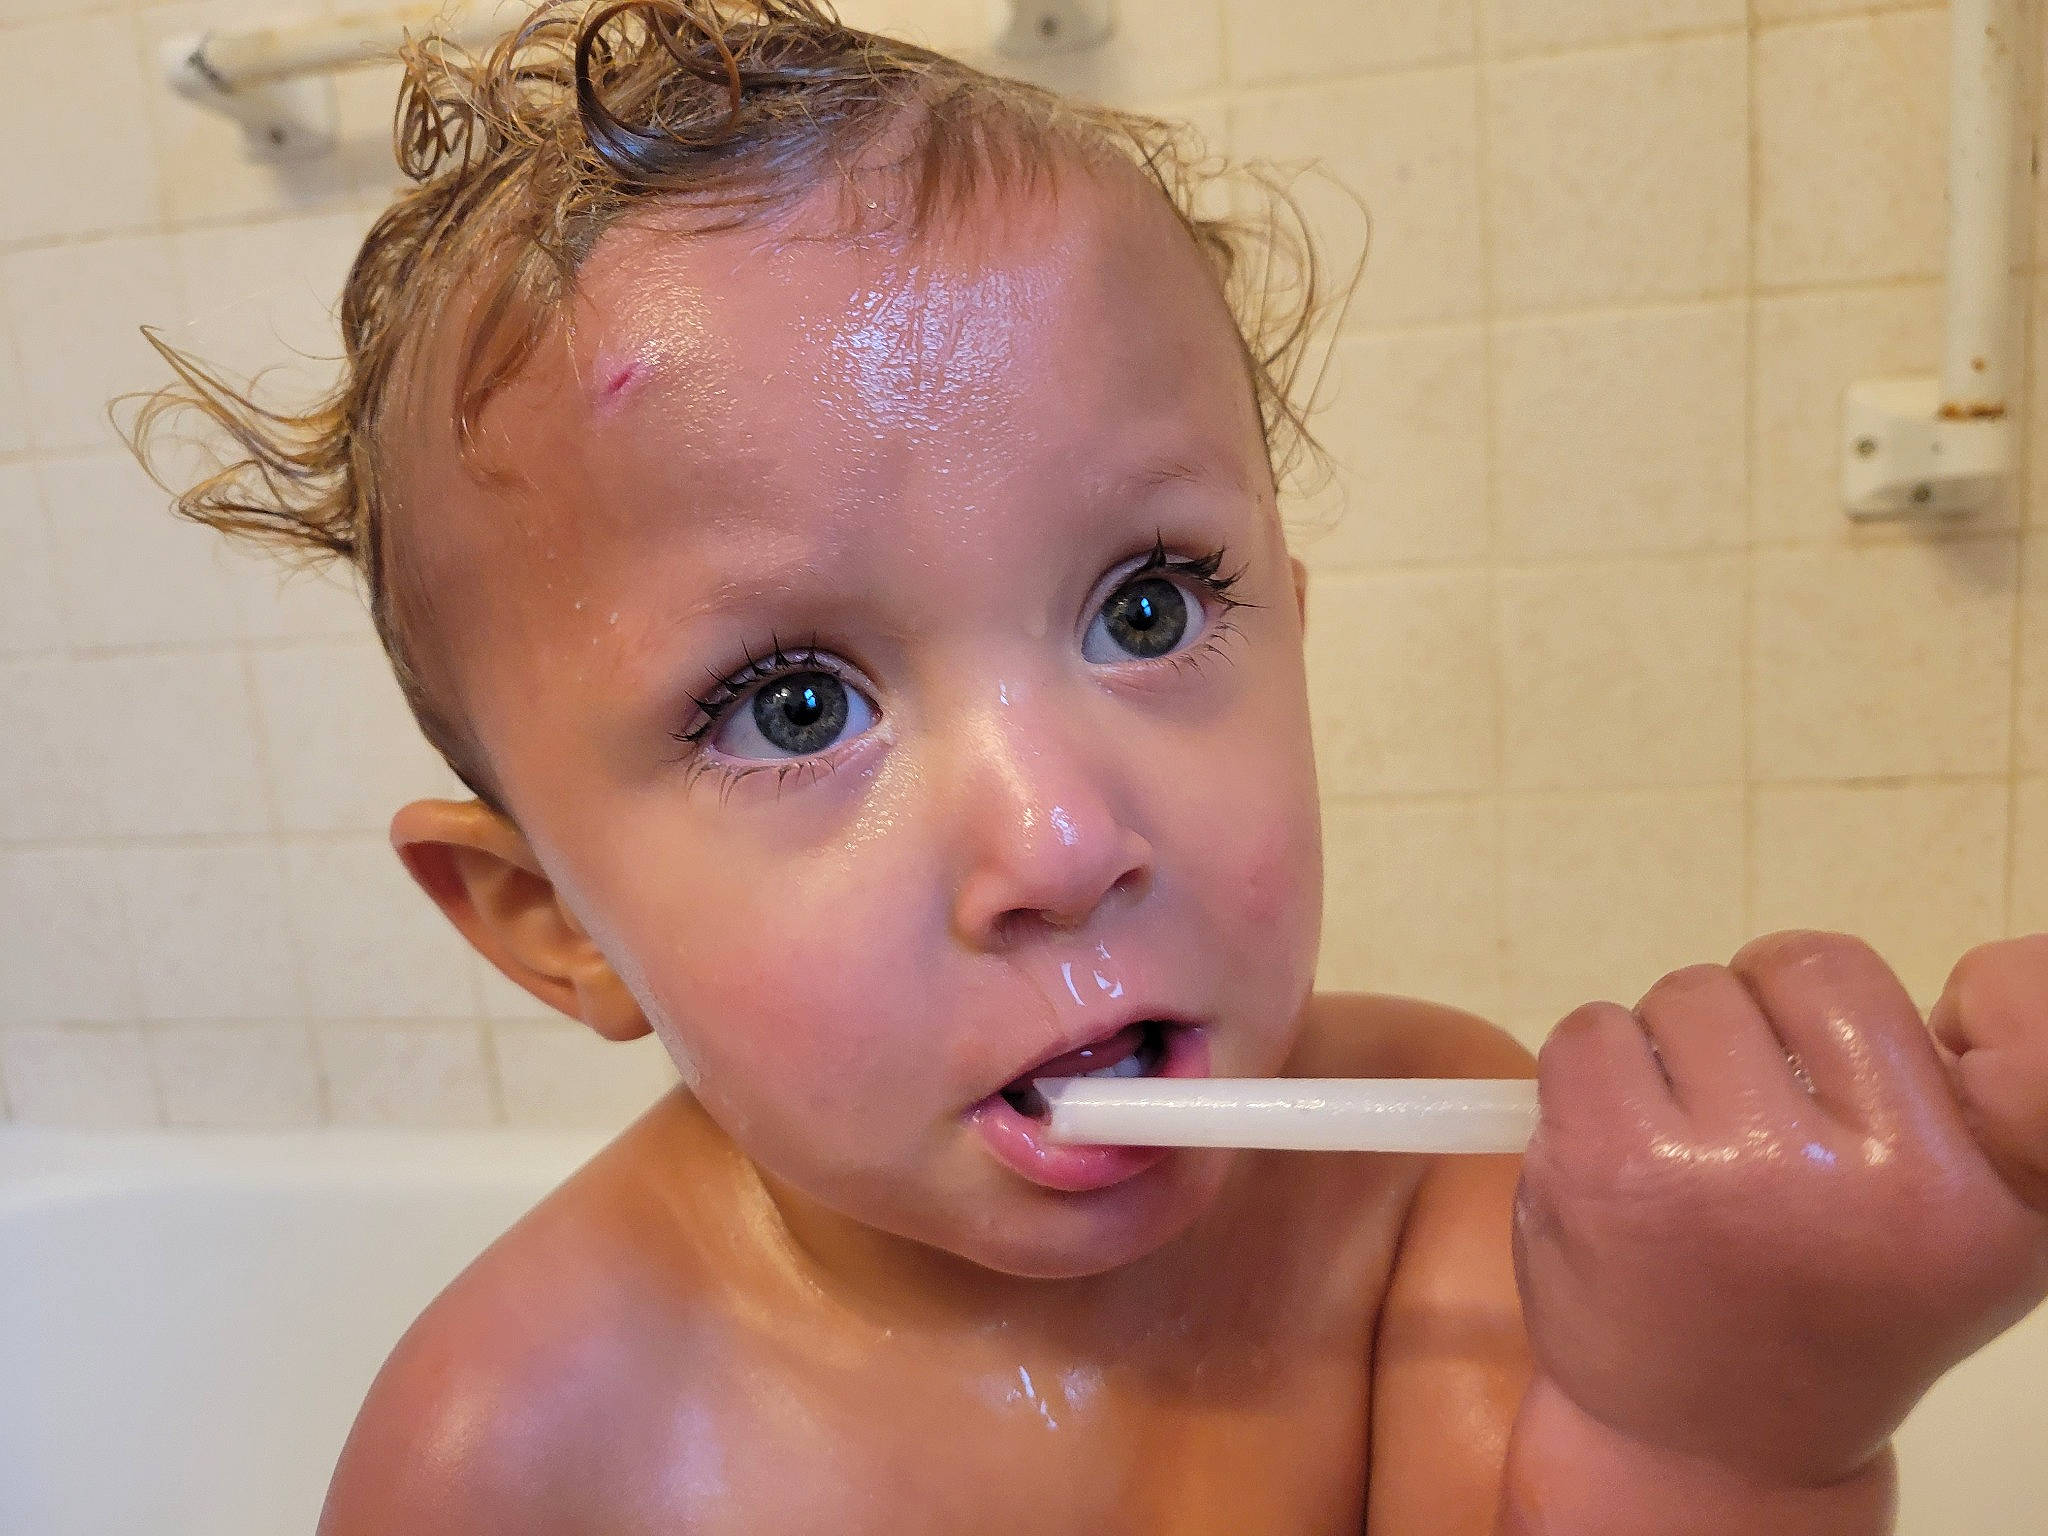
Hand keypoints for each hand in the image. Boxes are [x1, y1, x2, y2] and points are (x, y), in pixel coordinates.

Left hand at [1512, 931, 2047, 1492]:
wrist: (1708, 1439)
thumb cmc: (1827, 1302)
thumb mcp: (1957, 1227)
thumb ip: (1970, 1109)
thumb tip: (1975, 972)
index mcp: (1981, 1192)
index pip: (1981, 1011)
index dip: (1932, 1003)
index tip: (1904, 1040)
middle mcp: (1877, 1180)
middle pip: (1798, 968)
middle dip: (1759, 1022)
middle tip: (1751, 1120)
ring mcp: (1742, 1169)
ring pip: (1688, 994)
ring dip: (1670, 1051)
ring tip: (1687, 1149)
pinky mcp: (1619, 1166)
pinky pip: (1591, 1032)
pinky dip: (1592, 1068)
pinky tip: (1621, 1153)